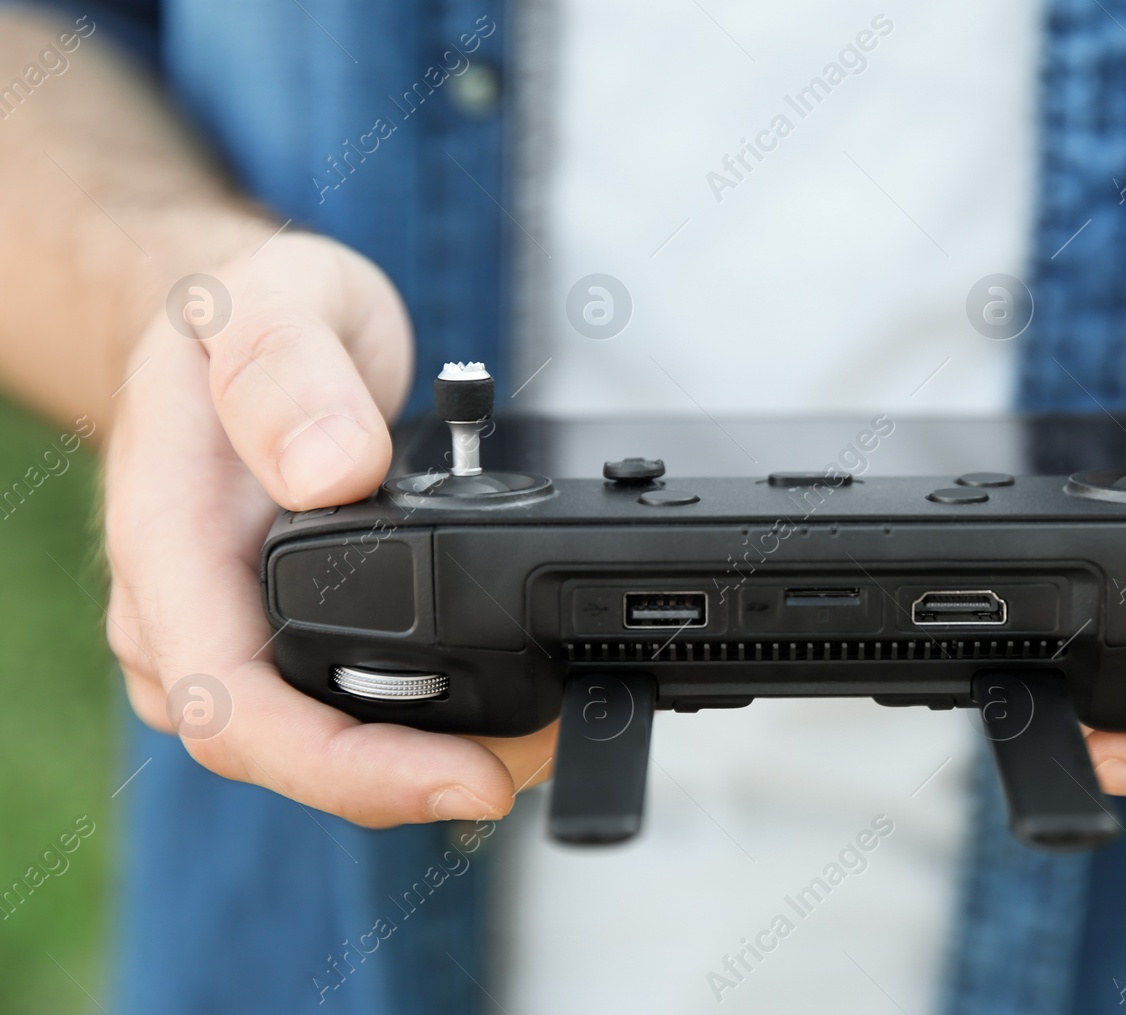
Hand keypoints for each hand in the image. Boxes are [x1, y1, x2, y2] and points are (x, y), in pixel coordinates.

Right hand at [104, 232, 555, 826]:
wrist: (235, 319)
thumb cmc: (243, 310)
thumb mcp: (272, 302)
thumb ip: (287, 375)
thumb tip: (334, 472)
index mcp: (168, 542)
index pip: (235, 705)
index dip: (349, 768)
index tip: (467, 776)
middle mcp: (186, 609)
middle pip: (284, 750)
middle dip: (413, 780)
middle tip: (538, 757)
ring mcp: (227, 628)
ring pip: (312, 740)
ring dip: (422, 760)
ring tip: (534, 739)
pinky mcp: (271, 630)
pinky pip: (333, 702)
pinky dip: (415, 720)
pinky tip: (490, 711)